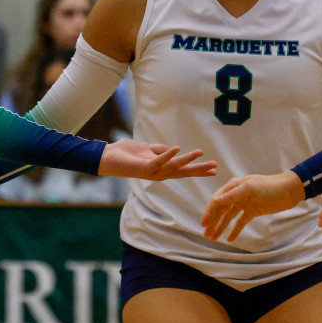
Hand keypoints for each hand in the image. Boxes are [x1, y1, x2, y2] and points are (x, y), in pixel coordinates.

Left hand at [97, 139, 216, 181]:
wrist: (107, 157)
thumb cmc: (125, 153)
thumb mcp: (146, 150)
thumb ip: (158, 150)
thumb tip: (171, 150)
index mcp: (160, 169)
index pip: (182, 170)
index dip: (197, 169)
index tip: (213, 170)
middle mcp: (158, 173)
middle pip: (182, 172)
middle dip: (198, 170)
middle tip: (214, 168)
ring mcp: (151, 172)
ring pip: (173, 167)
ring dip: (186, 160)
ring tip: (200, 153)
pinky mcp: (143, 168)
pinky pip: (158, 162)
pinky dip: (167, 155)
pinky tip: (177, 149)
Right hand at [201, 171, 305, 241]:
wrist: (289, 190)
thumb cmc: (270, 186)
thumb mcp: (251, 188)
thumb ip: (233, 195)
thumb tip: (216, 201)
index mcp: (233, 187)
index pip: (217, 200)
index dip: (209, 212)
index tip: (204, 224)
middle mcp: (236, 195)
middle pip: (220, 210)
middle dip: (212, 222)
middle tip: (206, 234)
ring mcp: (244, 203)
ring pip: (228, 217)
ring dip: (220, 226)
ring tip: (213, 238)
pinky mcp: (252, 211)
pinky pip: (240, 221)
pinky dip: (234, 230)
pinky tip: (229, 239)